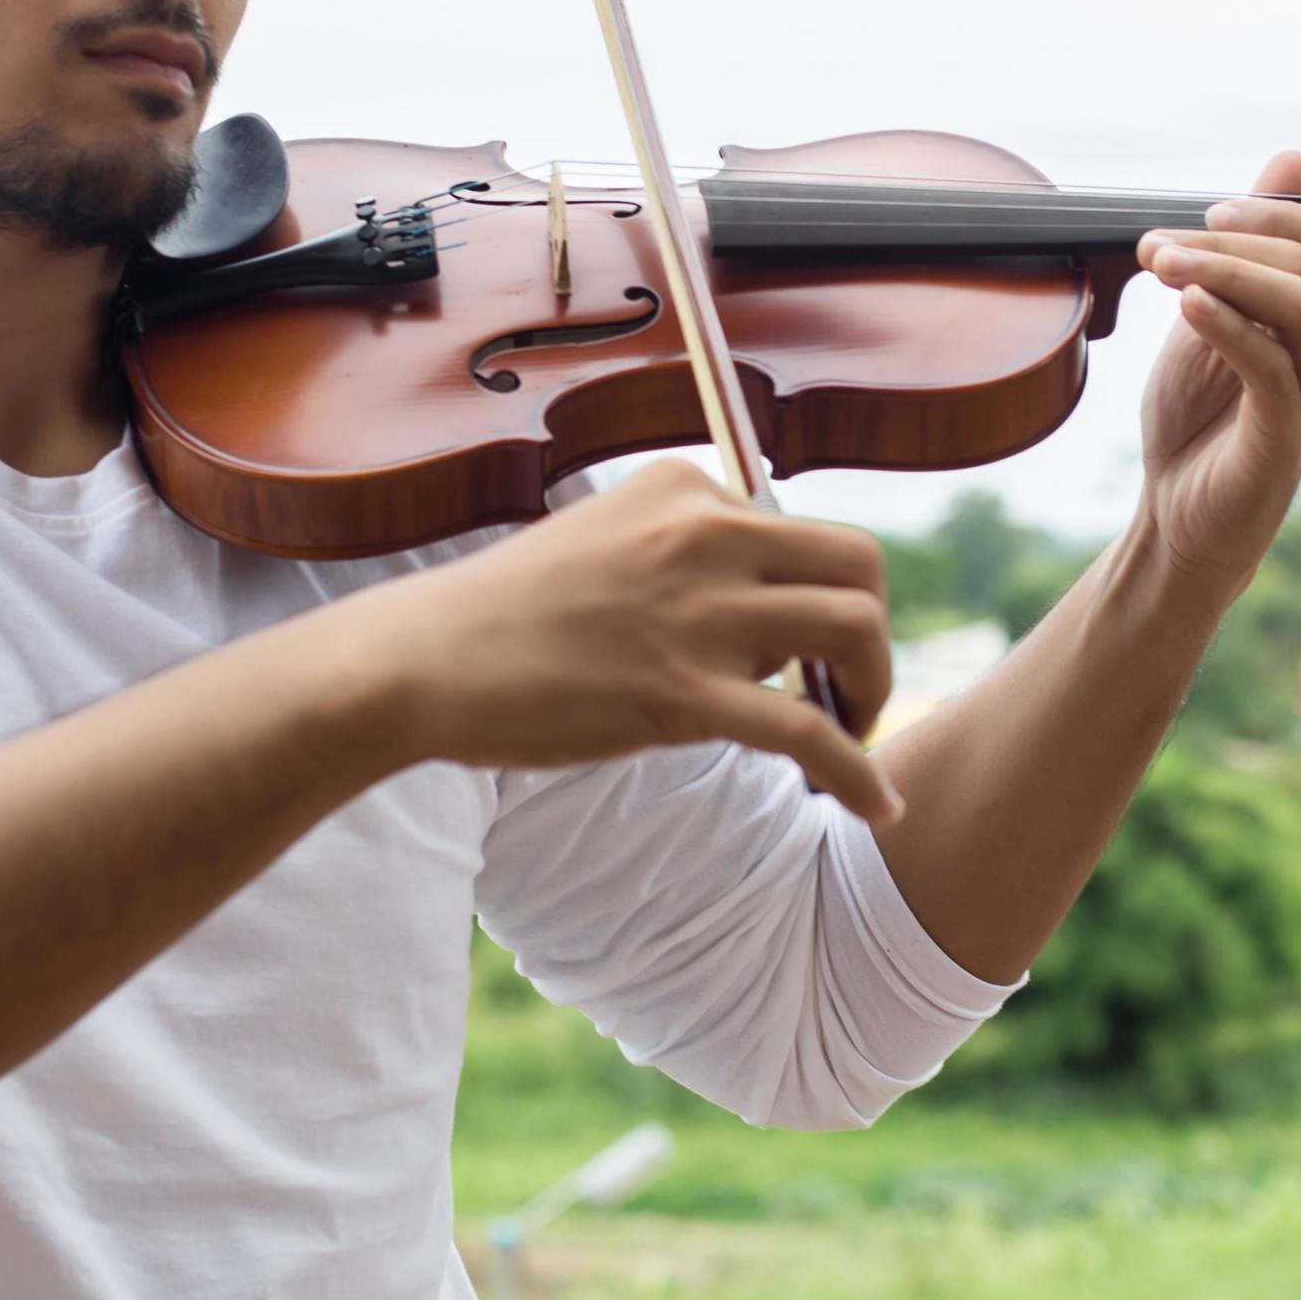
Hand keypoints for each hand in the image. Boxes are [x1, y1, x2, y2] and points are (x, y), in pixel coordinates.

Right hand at [316, 459, 903, 822]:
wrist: (422, 660)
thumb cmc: (504, 614)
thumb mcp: (602, 539)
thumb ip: (678, 550)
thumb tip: (755, 596)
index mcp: (684, 491)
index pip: (804, 534)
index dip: (818, 597)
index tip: (804, 653)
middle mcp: (703, 533)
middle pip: (860, 565)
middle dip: (874, 633)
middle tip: (852, 692)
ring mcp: (696, 612)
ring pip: (854, 631)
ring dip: (873, 692)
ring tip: (852, 739)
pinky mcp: (682, 694)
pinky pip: (810, 732)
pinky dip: (860, 773)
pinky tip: (878, 809)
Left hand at [1130, 151, 1300, 583]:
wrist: (1177, 508)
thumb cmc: (1201, 410)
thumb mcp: (1219, 304)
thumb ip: (1257, 240)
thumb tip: (1297, 158)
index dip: (1276, 215)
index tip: (1203, 216)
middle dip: (1232, 242)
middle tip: (1154, 244)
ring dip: (1222, 273)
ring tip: (1159, 267)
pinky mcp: (1287, 439)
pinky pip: (1272, 364)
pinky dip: (1226, 323)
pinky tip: (1185, 304)